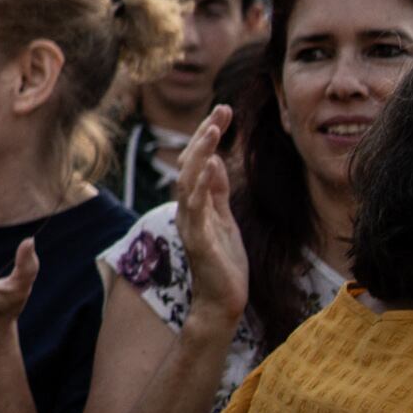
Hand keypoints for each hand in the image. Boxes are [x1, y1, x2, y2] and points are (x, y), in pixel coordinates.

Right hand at [169, 109, 247, 343]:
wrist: (221, 301)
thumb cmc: (224, 263)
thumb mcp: (225, 220)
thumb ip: (217, 192)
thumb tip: (214, 160)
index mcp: (195, 203)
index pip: (199, 162)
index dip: (208, 136)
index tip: (223, 112)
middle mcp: (187, 209)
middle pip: (190, 164)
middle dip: (204, 136)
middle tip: (221, 110)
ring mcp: (190, 223)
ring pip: (188, 180)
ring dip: (200, 154)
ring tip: (212, 130)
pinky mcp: (197, 239)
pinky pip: (195, 208)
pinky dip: (199, 185)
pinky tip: (208, 166)